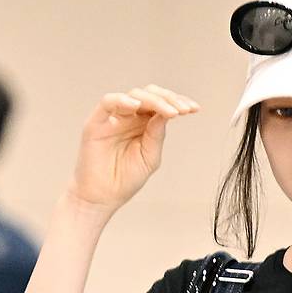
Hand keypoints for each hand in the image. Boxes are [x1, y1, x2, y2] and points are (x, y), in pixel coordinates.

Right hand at [67, 84, 199, 212]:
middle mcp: (129, 117)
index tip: (194, 109)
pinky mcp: (96, 122)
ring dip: (154, 101)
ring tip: (171, 112)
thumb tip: (166, 113)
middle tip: (184, 109)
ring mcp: (113, 118)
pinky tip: (137, 106)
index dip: (177, 102)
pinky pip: (109, 103)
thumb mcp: (150, 157)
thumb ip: (157, 135)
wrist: (103, 197)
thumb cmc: (125, 179)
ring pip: (134, 96)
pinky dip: (122, 101)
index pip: (161, 105)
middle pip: (150, 95)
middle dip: (169, 99)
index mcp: (143, 125)